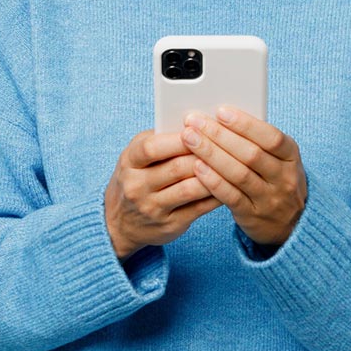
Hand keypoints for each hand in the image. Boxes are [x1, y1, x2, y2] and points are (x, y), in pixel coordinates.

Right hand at [104, 130, 222, 261]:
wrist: (118, 223)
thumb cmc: (135, 178)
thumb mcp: (136, 156)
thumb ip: (160, 140)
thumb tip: (197, 124)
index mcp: (129, 162)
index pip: (152, 148)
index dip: (178, 139)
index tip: (200, 128)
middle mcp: (137, 186)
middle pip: (176, 168)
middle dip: (203, 154)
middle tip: (227, 143)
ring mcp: (152, 208)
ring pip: (190, 189)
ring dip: (214, 175)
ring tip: (232, 162)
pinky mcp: (169, 225)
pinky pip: (198, 208)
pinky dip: (216, 195)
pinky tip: (229, 184)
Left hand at [180, 107, 307, 247]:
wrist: (290, 223)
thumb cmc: (275, 178)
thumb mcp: (279, 158)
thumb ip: (257, 140)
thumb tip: (221, 116)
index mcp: (291, 156)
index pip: (271, 137)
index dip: (246, 124)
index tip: (221, 111)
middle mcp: (284, 178)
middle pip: (251, 154)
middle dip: (219, 135)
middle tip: (194, 122)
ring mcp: (269, 199)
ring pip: (239, 174)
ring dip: (211, 154)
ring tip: (190, 139)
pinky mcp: (253, 216)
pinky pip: (231, 197)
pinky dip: (213, 181)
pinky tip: (197, 167)